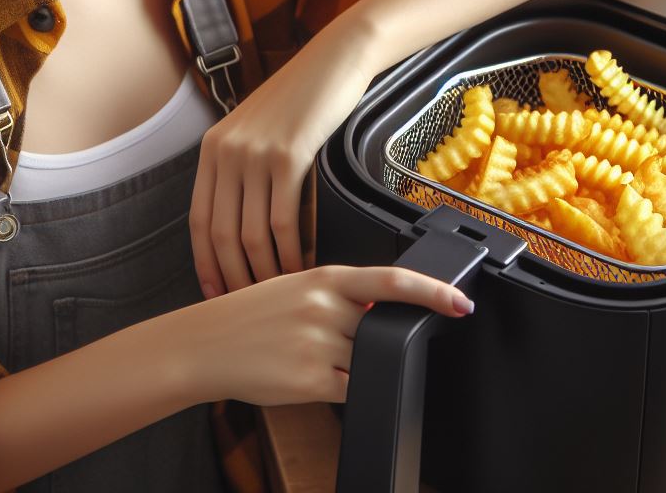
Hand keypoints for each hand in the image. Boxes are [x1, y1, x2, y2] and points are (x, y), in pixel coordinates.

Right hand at [174, 265, 473, 405]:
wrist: (204, 344)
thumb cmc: (249, 316)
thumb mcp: (296, 289)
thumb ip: (339, 296)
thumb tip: (380, 308)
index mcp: (325, 276)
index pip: (392, 280)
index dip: (432, 291)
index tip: (461, 301)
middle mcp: (326, 306)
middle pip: (379, 328)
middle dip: (372, 339)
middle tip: (341, 339)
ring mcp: (319, 343)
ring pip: (366, 360)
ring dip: (353, 364)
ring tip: (310, 355)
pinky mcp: (310, 379)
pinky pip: (350, 388)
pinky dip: (341, 386)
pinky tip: (310, 376)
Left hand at [190, 18, 379, 295]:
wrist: (332, 63)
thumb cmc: (300, 99)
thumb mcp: (257, 131)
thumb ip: (242, 169)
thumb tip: (242, 225)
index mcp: (212, 149)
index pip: (199, 220)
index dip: (205, 262)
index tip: (215, 292)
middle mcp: (226, 152)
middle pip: (222, 234)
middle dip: (234, 276)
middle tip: (249, 302)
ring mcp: (256, 154)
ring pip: (252, 234)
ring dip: (265, 272)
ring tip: (279, 292)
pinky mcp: (289, 156)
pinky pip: (284, 221)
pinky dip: (291, 253)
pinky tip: (301, 266)